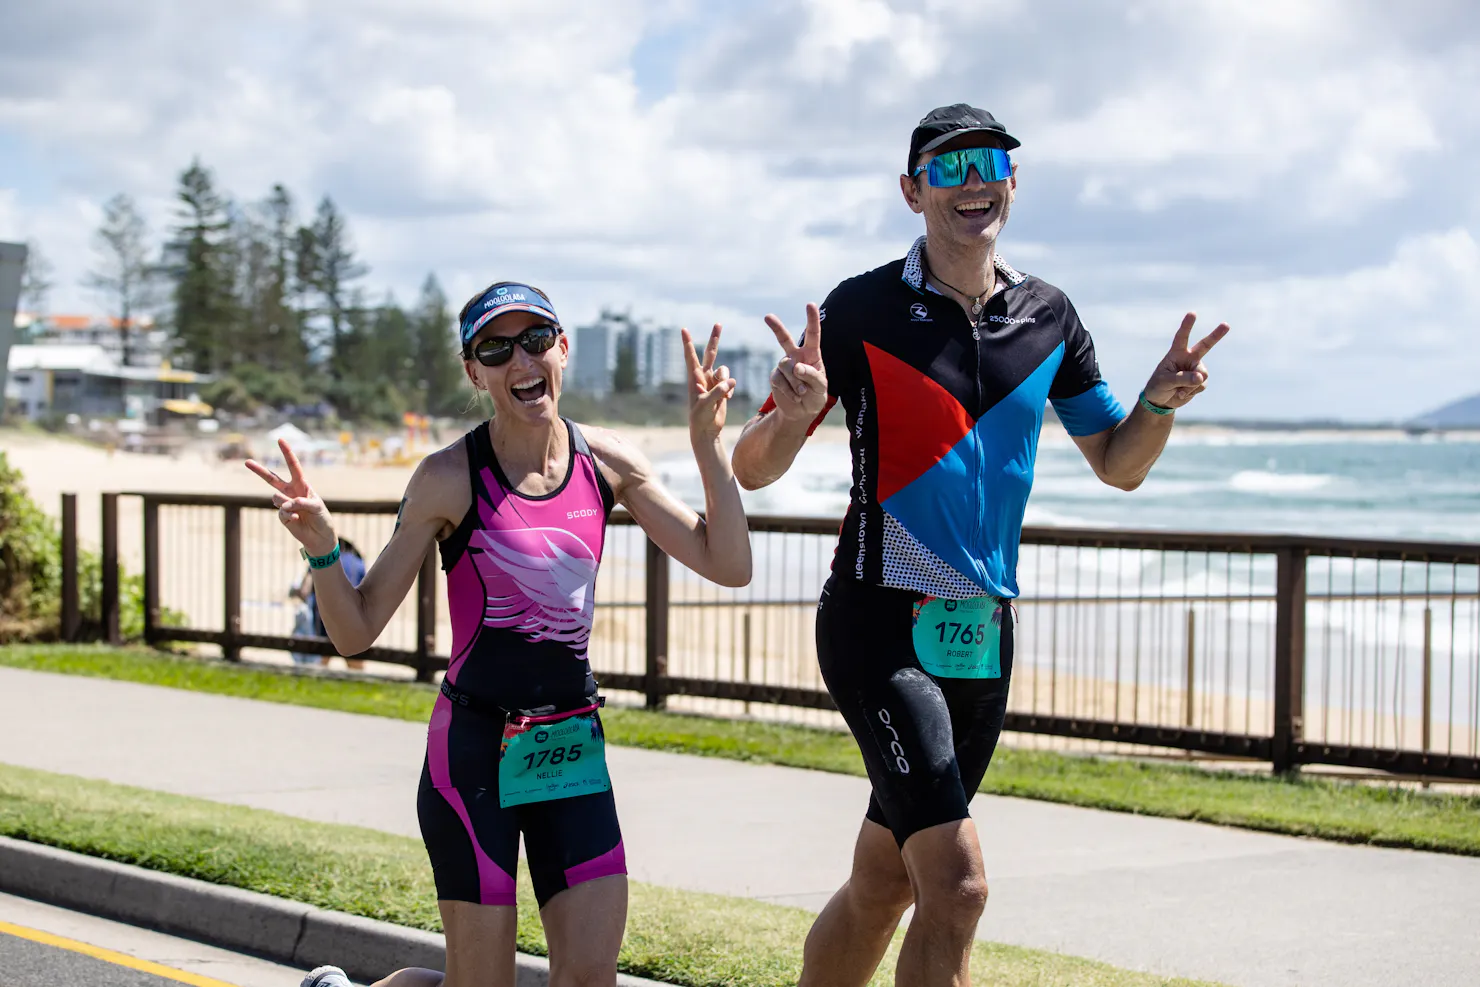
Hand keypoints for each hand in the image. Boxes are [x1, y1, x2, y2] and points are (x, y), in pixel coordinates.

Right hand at [245, 439, 337, 555]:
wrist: (320, 537)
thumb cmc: (322, 518)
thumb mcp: (317, 507)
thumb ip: (303, 502)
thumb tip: (286, 504)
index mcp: (302, 485)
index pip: (293, 466)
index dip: (287, 453)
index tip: (280, 440)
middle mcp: (291, 492)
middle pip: (272, 479)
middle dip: (259, 471)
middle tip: (246, 462)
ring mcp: (285, 503)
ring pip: (276, 498)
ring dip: (288, 505)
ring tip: (300, 512)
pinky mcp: (282, 515)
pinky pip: (281, 512)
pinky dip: (290, 516)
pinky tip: (297, 521)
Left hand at [683, 324, 735, 443]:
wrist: (707, 430)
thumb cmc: (701, 418)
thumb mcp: (707, 404)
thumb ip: (718, 391)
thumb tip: (731, 381)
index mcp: (694, 378)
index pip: (691, 357)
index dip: (688, 343)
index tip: (684, 330)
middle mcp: (703, 377)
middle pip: (710, 354)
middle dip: (714, 339)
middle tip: (718, 324)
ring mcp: (713, 382)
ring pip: (725, 371)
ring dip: (726, 380)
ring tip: (724, 395)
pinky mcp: (722, 389)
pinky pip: (730, 381)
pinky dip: (730, 388)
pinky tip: (727, 399)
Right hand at [763, 302, 827, 422]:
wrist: (802, 412)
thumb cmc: (816, 396)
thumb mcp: (821, 388)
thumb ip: (813, 375)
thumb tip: (797, 367)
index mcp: (811, 354)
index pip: (812, 334)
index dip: (812, 319)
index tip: (810, 305)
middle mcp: (796, 357)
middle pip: (784, 339)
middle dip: (776, 328)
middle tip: (767, 316)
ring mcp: (784, 366)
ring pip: (786, 366)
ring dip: (795, 382)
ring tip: (802, 392)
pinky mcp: (775, 377)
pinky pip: (779, 380)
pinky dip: (788, 390)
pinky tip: (795, 396)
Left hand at [1143, 313, 1229, 409]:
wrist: (1160, 401)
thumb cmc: (1158, 386)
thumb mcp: (1166, 381)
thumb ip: (1183, 378)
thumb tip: (1201, 377)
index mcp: (1176, 353)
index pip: (1181, 337)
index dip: (1187, 326)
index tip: (1192, 314)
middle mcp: (1188, 358)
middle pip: (1205, 345)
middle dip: (1216, 335)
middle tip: (1226, 324)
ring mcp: (1195, 369)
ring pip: (1202, 375)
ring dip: (1190, 385)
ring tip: (1177, 389)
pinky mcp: (1199, 381)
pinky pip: (1201, 385)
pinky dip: (1191, 392)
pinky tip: (1181, 394)